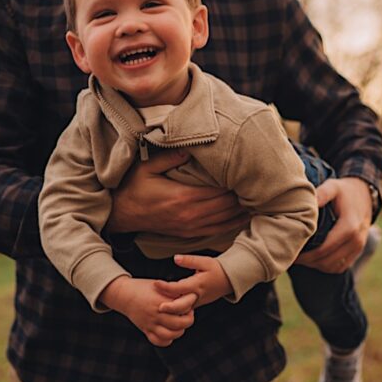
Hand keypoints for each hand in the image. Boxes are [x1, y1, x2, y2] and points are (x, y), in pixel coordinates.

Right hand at [98, 276, 195, 346]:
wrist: (125, 295)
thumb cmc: (145, 288)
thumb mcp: (161, 285)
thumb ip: (174, 293)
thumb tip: (191, 298)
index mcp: (162, 300)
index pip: (184, 306)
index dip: (190, 304)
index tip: (190, 301)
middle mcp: (157, 313)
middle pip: (180, 323)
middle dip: (188, 320)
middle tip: (187, 314)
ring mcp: (151, 323)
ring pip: (171, 335)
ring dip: (179, 331)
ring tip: (179, 323)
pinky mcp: (146, 330)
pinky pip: (159, 341)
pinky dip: (167, 339)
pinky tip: (169, 332)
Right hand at [106, 150, 248, 236]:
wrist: (120, 214)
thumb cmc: (132, 187)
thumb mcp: (145, 166)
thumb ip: (169, 157)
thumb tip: (190, 148)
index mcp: (182, 197)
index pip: (219, 191)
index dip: (236, 184)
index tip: (250, 174)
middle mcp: (190, 215)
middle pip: (226, 207)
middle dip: (244, 197)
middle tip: (261, 186)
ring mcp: (190, 227)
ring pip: (225, 221)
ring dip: (242, 211)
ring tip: (260, 201)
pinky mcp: (188, 233)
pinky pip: (216, 231)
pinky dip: (232, 224)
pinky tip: (243, 216)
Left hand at [154, 255, 232, 307]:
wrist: (229, 280)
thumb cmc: (217, 269)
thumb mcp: (205, 261)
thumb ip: (189, 261)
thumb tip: (176, 258)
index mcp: (198, 284)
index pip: (179, 288)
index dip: (166, 287)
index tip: (155, 283)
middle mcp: (197, 295)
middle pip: (182, 306)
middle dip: (170, 308)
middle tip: (158, 308)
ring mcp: (197, 302)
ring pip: (183, 310)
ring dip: (172, 310)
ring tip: (158, 308)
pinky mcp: (197, 304)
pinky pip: (185, 309)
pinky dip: (176, 309)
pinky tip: (166, 307)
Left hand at [295, 177, 371, 273]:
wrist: (365, 194)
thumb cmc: (345, 191)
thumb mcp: (333, 186)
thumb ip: (322, 194)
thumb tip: (309, 204)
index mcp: (349, 226)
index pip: (324, 249)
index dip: (306, 255)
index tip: (292, 253)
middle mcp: (356, 240)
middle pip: (327, 261)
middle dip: (308, 262)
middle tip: (293, 257)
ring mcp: (358, 248)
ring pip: (333, 267)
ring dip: (316, 265)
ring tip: (302, 258)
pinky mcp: (357, 252)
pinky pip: (340, 267)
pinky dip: (326, 266)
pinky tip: (314, 259)